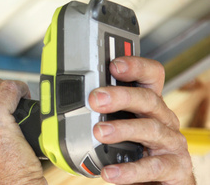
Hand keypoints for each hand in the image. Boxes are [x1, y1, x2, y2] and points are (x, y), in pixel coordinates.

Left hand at [89, 56, 195, 184]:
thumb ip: (100, 113)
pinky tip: (110, 172)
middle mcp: (163, 118)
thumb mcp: (119, 124)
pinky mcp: (175, 167)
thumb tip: (63, 105)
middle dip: (120, 96)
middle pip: (147, 98)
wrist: (155, 182)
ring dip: (123, 129)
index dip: (135, 66)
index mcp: (149, 103)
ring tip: (99, 132)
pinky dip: (129, 170)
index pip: (150, 76)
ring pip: (150, 129)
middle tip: (95, 99)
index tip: (114, 65)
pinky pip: (152, 167)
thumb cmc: (134, 149)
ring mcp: (171, 142)